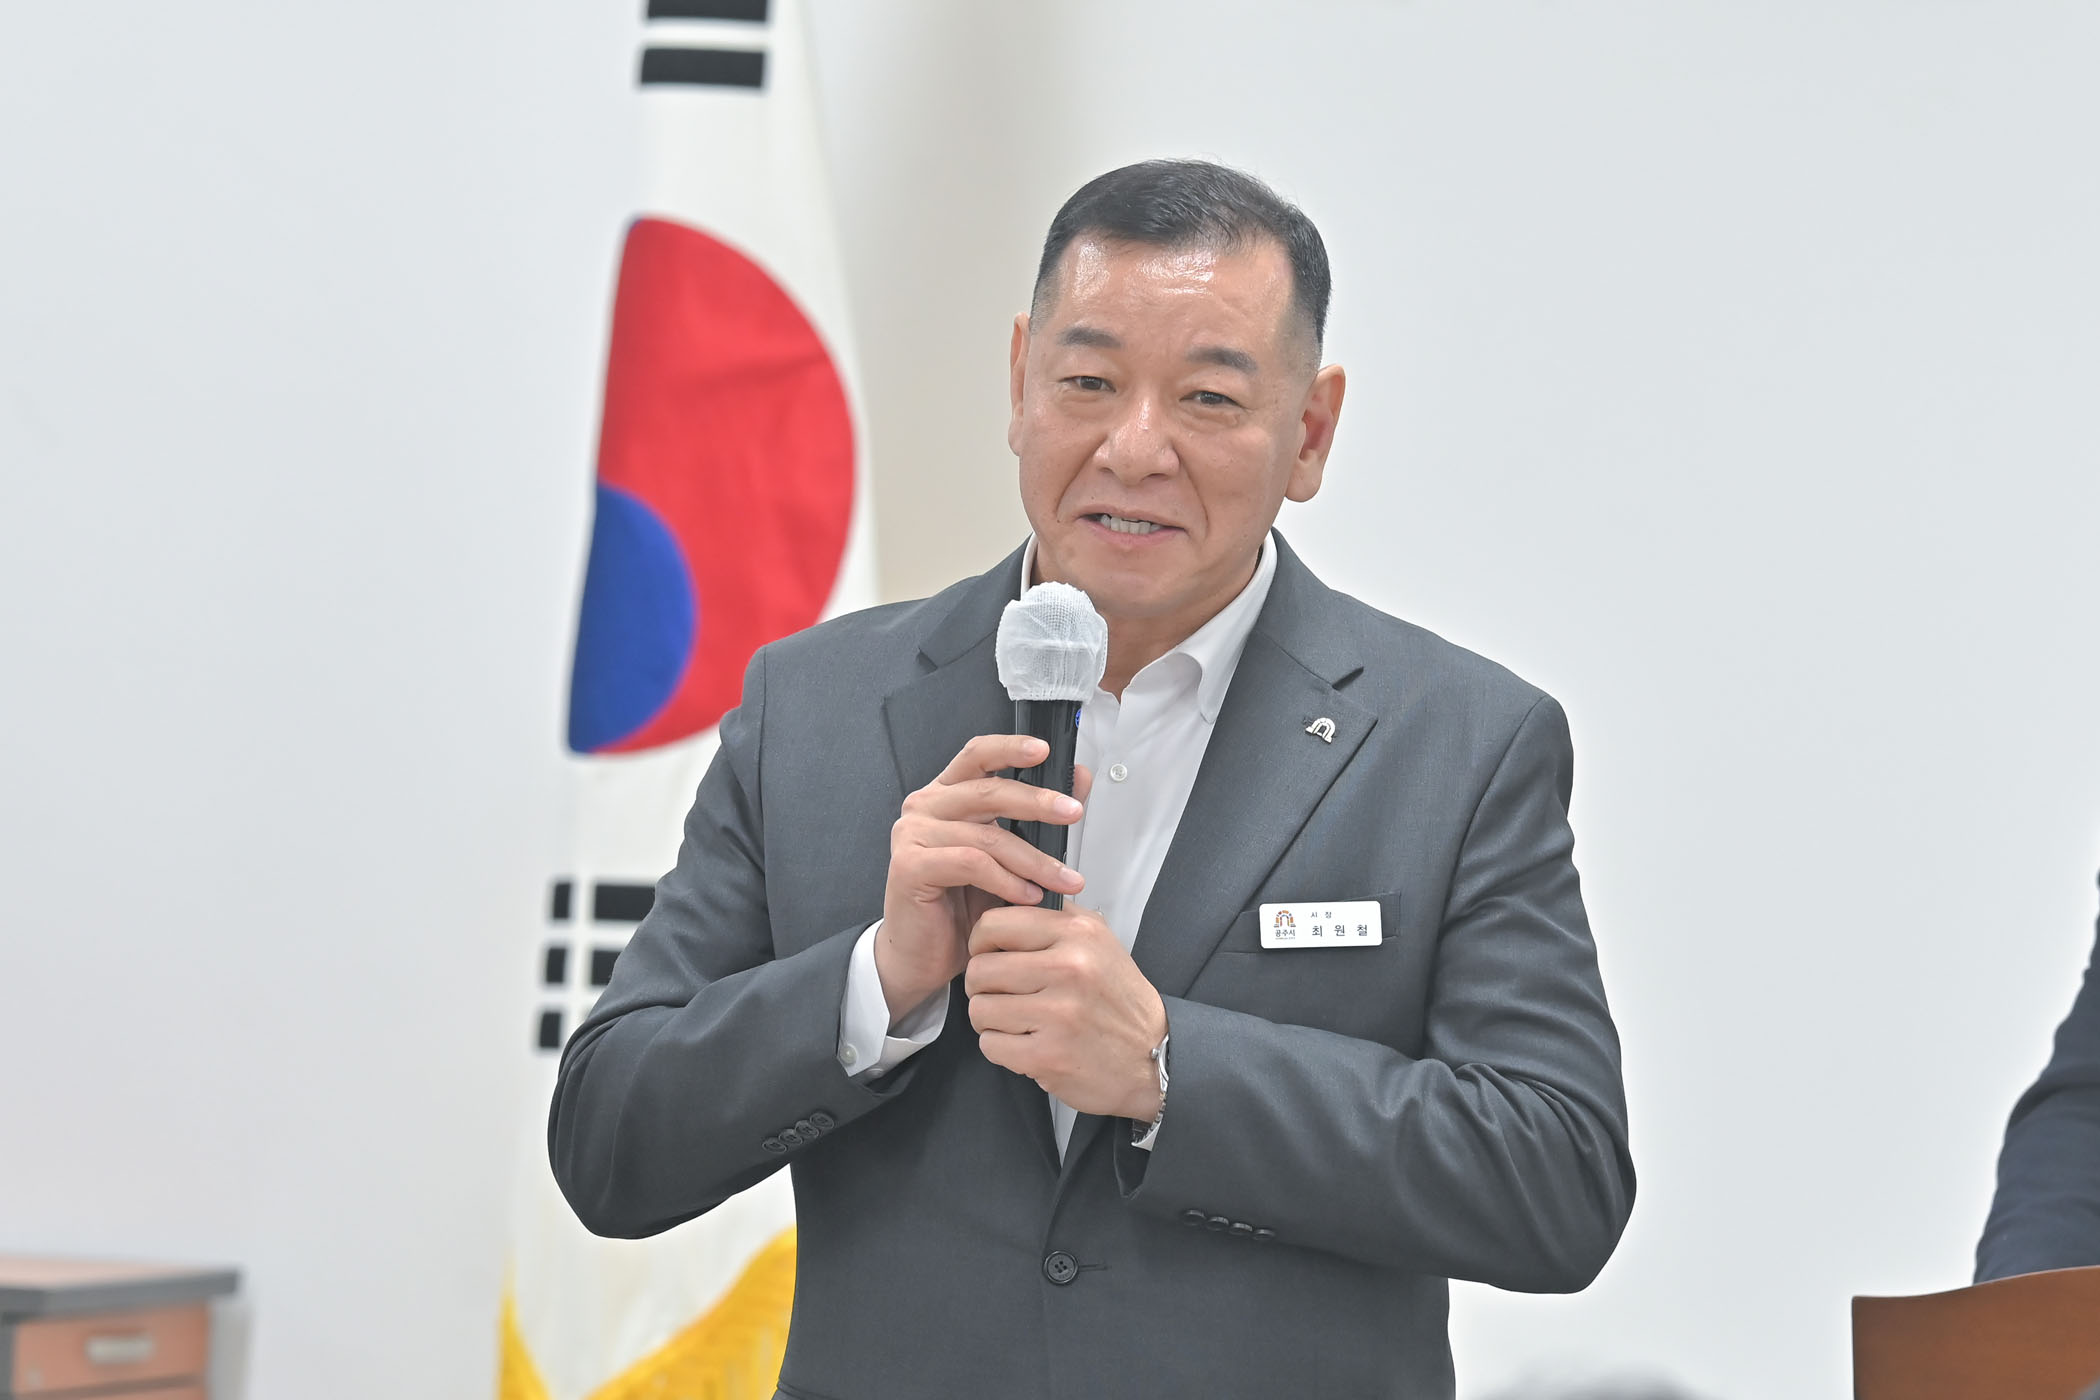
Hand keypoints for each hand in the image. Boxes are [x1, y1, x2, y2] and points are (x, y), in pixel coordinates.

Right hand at [877, 736, 1088, 1021]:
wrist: (923, 956)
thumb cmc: (962, 905)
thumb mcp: (1009, 855)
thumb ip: (1038, 816)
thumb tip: (1080, 779)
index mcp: (947, 795)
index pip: (977, 755)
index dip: (1010, 748)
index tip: (1044, 750)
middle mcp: (925, 807)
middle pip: (988, 791)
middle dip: (1038, 802)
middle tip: (1073, 813)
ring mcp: (913, 835)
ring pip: (987, 835)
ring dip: (1033, 859)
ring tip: (1063, 880)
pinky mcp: (910, 866)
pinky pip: (971, 864)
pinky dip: (1007, 880)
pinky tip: (1028, 896)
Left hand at [965, 902, 1167, 1120]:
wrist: (1153, 1056)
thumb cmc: (1119, 1000)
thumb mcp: (1098, 941)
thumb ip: (1053, 918)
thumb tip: (1002, 900)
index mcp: (1078, 933)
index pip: (994, 924)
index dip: (980, 943)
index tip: (989, 955)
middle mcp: (1069, 968)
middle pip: (980, 970)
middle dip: (982, 987)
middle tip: (1001, 995)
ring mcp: (1059, 1013)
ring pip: (980, 1009)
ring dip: (991, 1020)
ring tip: (1017, 1020)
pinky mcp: (1048, 1055)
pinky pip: (991, 1045)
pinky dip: (1001, 1048)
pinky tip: (1026, 1044)